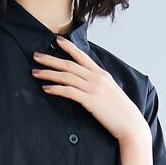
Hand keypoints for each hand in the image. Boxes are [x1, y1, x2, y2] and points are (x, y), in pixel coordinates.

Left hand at [32, 35, 152, 164]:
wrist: (130, 123)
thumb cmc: (120, 111)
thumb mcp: (110, 92)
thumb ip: (99, 85)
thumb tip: (89, 84)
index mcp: (101, 74)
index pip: (82, 56)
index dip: (68, 47)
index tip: (56, 41)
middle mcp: (96, 77)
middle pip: (69, 64)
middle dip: (50, 59)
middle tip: (35, 56)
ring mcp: (93, 88)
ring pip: (66, 76)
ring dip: (48, 74)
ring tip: (35, 72)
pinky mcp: (90, 100)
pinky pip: (69, 91)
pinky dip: (56, 89)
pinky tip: (46, 89)